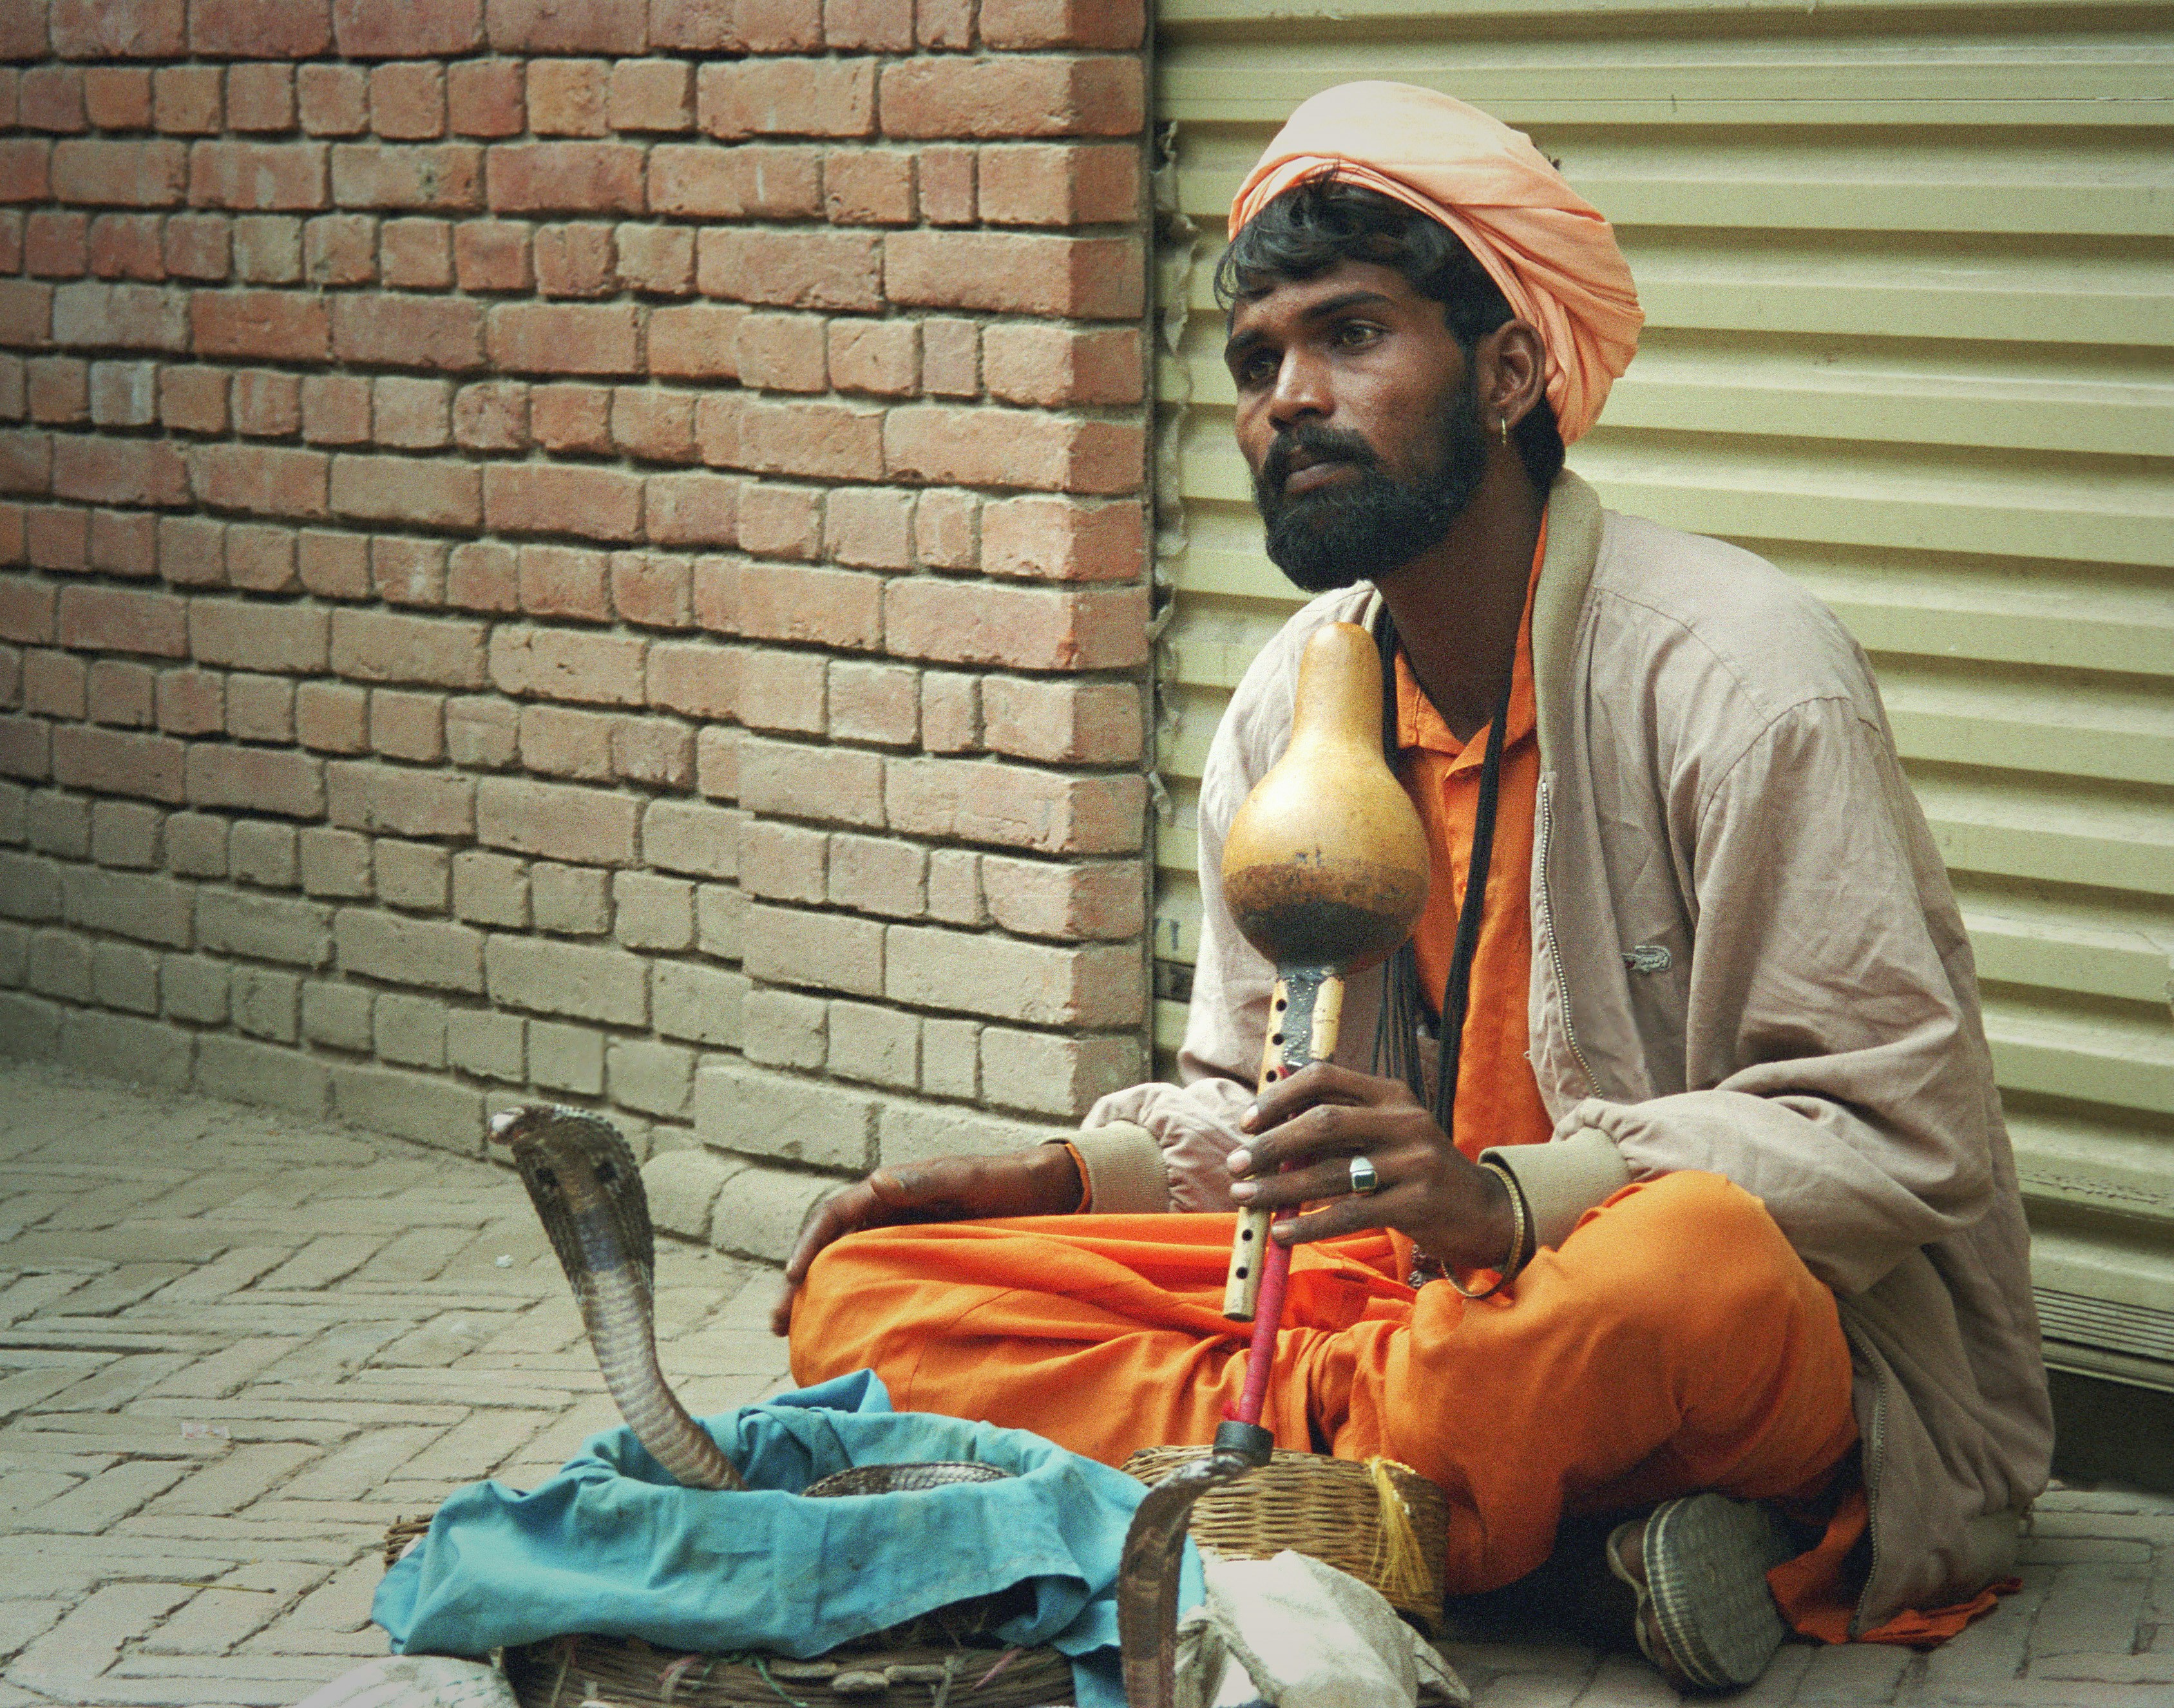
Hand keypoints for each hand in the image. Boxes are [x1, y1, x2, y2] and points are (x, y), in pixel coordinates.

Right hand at [769, 1144, 1083, 1334]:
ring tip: (796, 1335)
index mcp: (887, 1191)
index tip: (795, 1277)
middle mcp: (883, 1215)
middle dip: (798, 1282)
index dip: (808, 1244)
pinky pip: (872, 1283)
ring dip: (817, 1297)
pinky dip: (850, 1304)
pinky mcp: (912, 1262)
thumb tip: (878, 1185)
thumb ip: (928, 1181)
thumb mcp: (967, 1178)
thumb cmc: (1002, 1181)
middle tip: (778, 1322)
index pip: (833, 1214)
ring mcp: (895, 1241)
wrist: (1038, 1194)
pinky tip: (843, 1333)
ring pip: (843, 1269)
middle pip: (827, 1247)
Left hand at [1227, 1063, 1514, 1275]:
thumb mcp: (1385, 1131)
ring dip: (1278, 1188)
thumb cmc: (1415, 1169)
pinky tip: (1281, 1232)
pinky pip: (1350, 1213)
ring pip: (1330, 1173)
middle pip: (1322, 1123)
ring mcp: (1413, 1162)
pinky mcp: (1417, 1203)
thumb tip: (1269, 1110)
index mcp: (1391, 1094)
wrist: (1481, 1211)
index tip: (1246, 1121)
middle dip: (1270, 1144)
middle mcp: (1404, 1121)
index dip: (1279, 1097)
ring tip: (1244, 1197)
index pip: (1325, 1078)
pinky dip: (1310, 1224)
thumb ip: (1337, 1120)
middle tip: (1235, 1163)